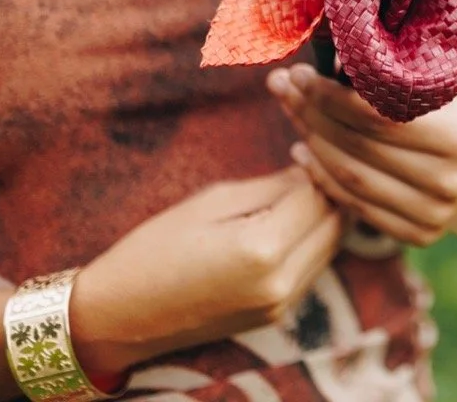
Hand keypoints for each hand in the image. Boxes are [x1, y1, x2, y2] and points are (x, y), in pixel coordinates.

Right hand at [69, 167, 341, 374]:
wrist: (121, 316)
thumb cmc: (157, 247)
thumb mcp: (212, 202)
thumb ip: (270, 187)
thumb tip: (311, 169)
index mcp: (262, 249)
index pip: (315, 194)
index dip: (313, 164)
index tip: (304, 141)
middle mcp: (281, 282)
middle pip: (335, 221)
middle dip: (328, 187)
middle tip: (311, 159)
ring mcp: (283, 304)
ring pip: (332, 245)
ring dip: (326, 213)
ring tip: (303, 184)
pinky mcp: (279, 315)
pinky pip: (315, 266)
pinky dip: (314, 239)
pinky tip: (293, 217)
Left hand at [267, 63, 456, 246]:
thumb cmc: (454, 116)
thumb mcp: (437, 90)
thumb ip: (389, 82)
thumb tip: (326, 61)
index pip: (379, 118)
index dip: (332, 96)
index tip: (301, 75)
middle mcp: (449, 182)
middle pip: (360, 147)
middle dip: (313, 114)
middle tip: (285, 88)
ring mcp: (433, 215)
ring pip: (351, 178)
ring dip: (312, 142)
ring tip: (293, 113)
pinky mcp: (418, 235)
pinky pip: (356, 205)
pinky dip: (323, 177)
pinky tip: (304, 150)